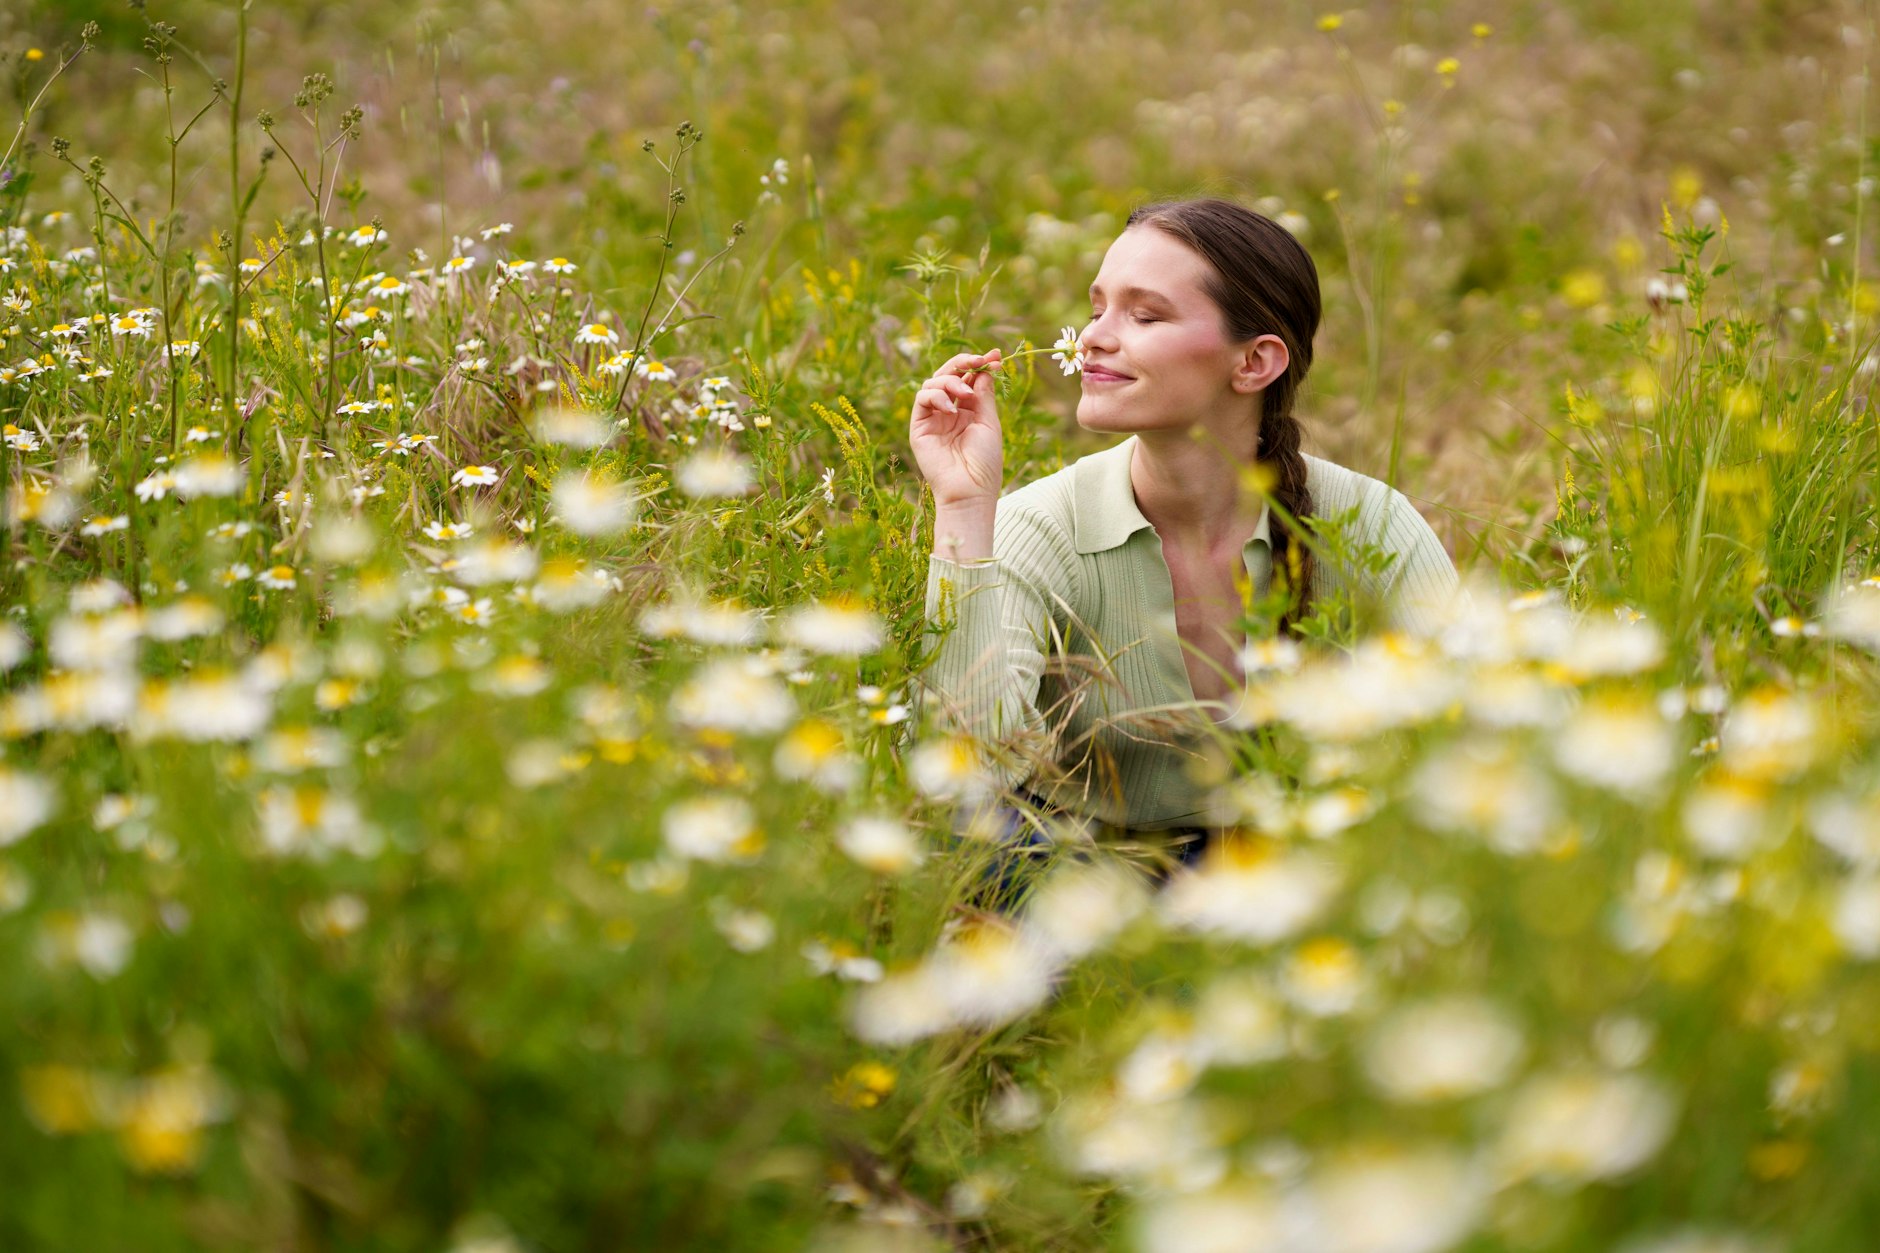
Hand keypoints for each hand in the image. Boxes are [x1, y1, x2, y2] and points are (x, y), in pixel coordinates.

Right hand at [909, 348, 1003, 506]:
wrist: (970, 490)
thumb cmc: (984, 462)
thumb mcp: (989, 422)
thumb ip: (984, 394)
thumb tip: (985, 368)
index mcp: (968, 411)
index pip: (969, 379)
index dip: (979, 365)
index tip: (995, 356)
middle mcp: (949, 411)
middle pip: (949, 375)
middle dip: (964, 363)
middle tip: (979, 360)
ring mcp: (933, 418)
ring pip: (933, 382)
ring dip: (951, 380)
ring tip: (966, 395)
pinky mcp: (919, 426)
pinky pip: (922, 398)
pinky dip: (937, 396)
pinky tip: (951, 410)